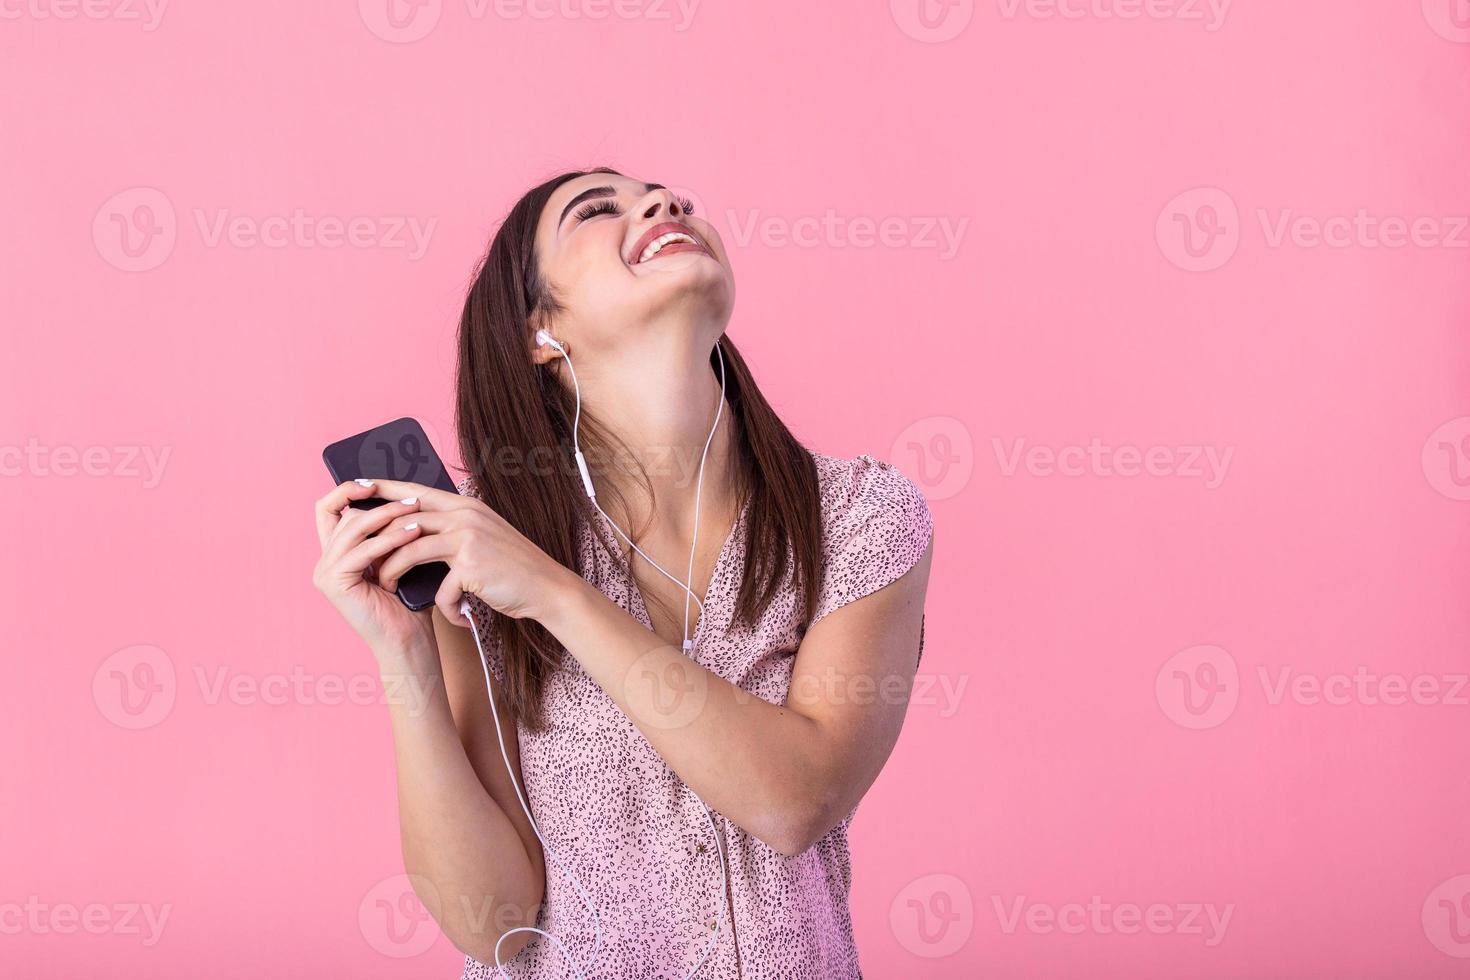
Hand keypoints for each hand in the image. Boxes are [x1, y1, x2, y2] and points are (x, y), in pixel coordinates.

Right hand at [313, 479, 434, 656]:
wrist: (409, 639)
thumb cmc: (409, 600)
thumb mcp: (398, 555)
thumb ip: (391, 529)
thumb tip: (406, 491)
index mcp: (336, 552)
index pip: (328, 508)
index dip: (347, 490)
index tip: (375, 483)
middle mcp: (325, 561)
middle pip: (346, 515)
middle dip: (381, 505)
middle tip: (414, 501)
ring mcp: (325, 572)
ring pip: (353, 528)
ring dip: (388, 517)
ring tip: (417, 512)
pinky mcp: (333, 583)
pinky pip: (362, 550)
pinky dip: (390, 539)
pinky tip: (414, 533)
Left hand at [362, 479, 574, 628]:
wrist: (547, 588)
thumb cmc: (513, 567)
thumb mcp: (483, 535)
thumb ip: (454, 527)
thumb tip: (417, 528)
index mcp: (465, 505)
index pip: (414, 491)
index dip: (384, 489)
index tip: (359, 487)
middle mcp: (464, 514)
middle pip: (404, 518)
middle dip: (378, 539)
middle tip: (361, 556)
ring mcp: (467, 537)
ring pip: (410, 549)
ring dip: (393, 572)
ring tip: (387, 586)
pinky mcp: (470, 564)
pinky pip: (439, 586)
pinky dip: (442, 606)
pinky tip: (452, 616)